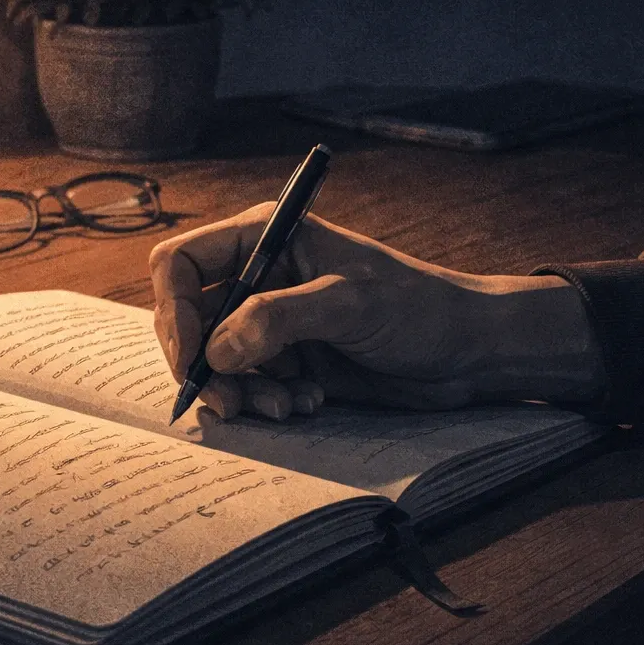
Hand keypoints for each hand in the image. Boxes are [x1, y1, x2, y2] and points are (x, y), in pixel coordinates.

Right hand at [149, 202, 606, 419]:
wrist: (467, 351)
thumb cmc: (418, 308)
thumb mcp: (349, 304)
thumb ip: (279, 319)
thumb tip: (217, 352)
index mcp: (265, 237)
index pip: (181, 264)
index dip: (176, 312)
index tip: (195, 359)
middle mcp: (260, 275)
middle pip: (191, 319)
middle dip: (204, 365)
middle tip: (229, 403)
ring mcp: (271, 320)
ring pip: (215, 360)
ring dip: (240, 391)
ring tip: (287, 407)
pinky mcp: (288, 359)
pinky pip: (248, 384)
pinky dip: (266, 401)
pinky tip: (309, 403)